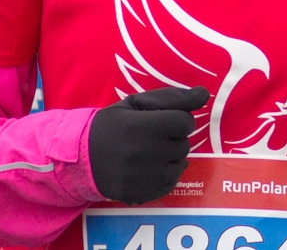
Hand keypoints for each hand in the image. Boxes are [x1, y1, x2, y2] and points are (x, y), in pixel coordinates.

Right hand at [88, 86, 207, 204]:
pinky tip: (150, 168)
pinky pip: (170, 184)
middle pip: (183, 145)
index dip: (179, 119)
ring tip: (151, 152)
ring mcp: (141, 177)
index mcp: (141, 126)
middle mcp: (143, 153)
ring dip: (171, 157)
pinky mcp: (139, 194)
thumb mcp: (138, 103)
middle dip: (174, 138)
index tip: (165, 120)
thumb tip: (205, 93)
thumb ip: (174, 98)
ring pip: (180, 165)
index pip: (184, 122)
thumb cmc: (113, 124)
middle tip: (154, 137)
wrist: (82, 157)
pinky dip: (165, 175)